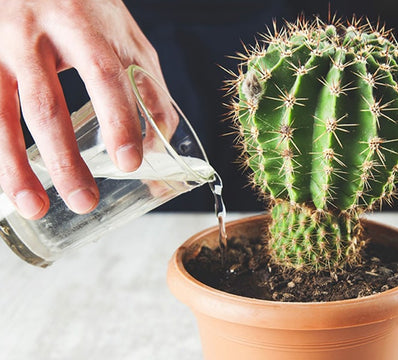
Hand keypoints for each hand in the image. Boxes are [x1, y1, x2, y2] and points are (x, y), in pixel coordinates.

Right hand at [0, 0, 172, 218]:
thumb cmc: (89, 14)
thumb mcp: (127, 41)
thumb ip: (147, 90)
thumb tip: (157, 148)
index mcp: (84, 27)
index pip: (104, 76)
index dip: (117, 121)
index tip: (128, 163)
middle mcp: (35, 34)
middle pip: (47, 104)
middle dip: (64, 159)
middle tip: (83, 201)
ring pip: (1, 113)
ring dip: (15, 166)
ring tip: (34, 205)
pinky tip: (5, 181)